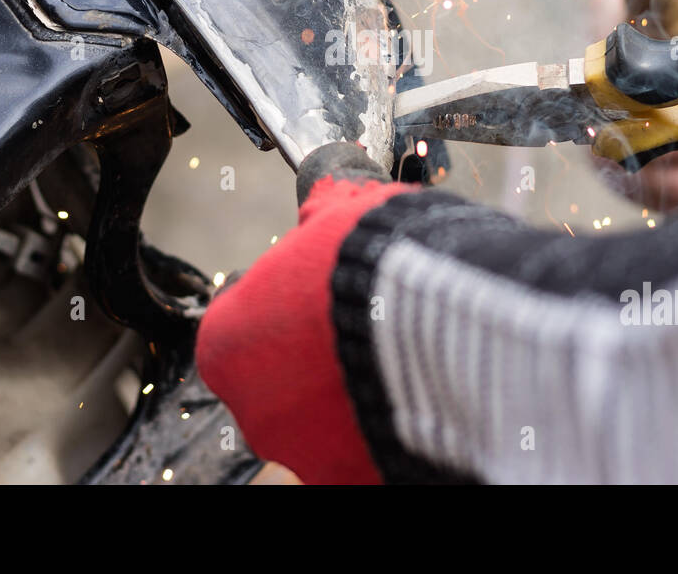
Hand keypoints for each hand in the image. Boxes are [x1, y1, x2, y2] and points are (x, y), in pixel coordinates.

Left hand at [195, 144, 414, 483]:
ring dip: (352, 396)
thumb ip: (321, 217)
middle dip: (318, 357)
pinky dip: (387, 428)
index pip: (242, 324)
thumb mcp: (341, 213)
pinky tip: (421, 395)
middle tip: (368, 324)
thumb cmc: (382, 264)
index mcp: (228, 343)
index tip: (321, 290)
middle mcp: (254, 409)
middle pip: (279, 380)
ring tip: (406, 359)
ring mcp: (305, 454)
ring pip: (322, 422)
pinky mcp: (355, 478)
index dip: (286, 303)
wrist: (450, 321)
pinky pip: (365, 450)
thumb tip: (323, 200)